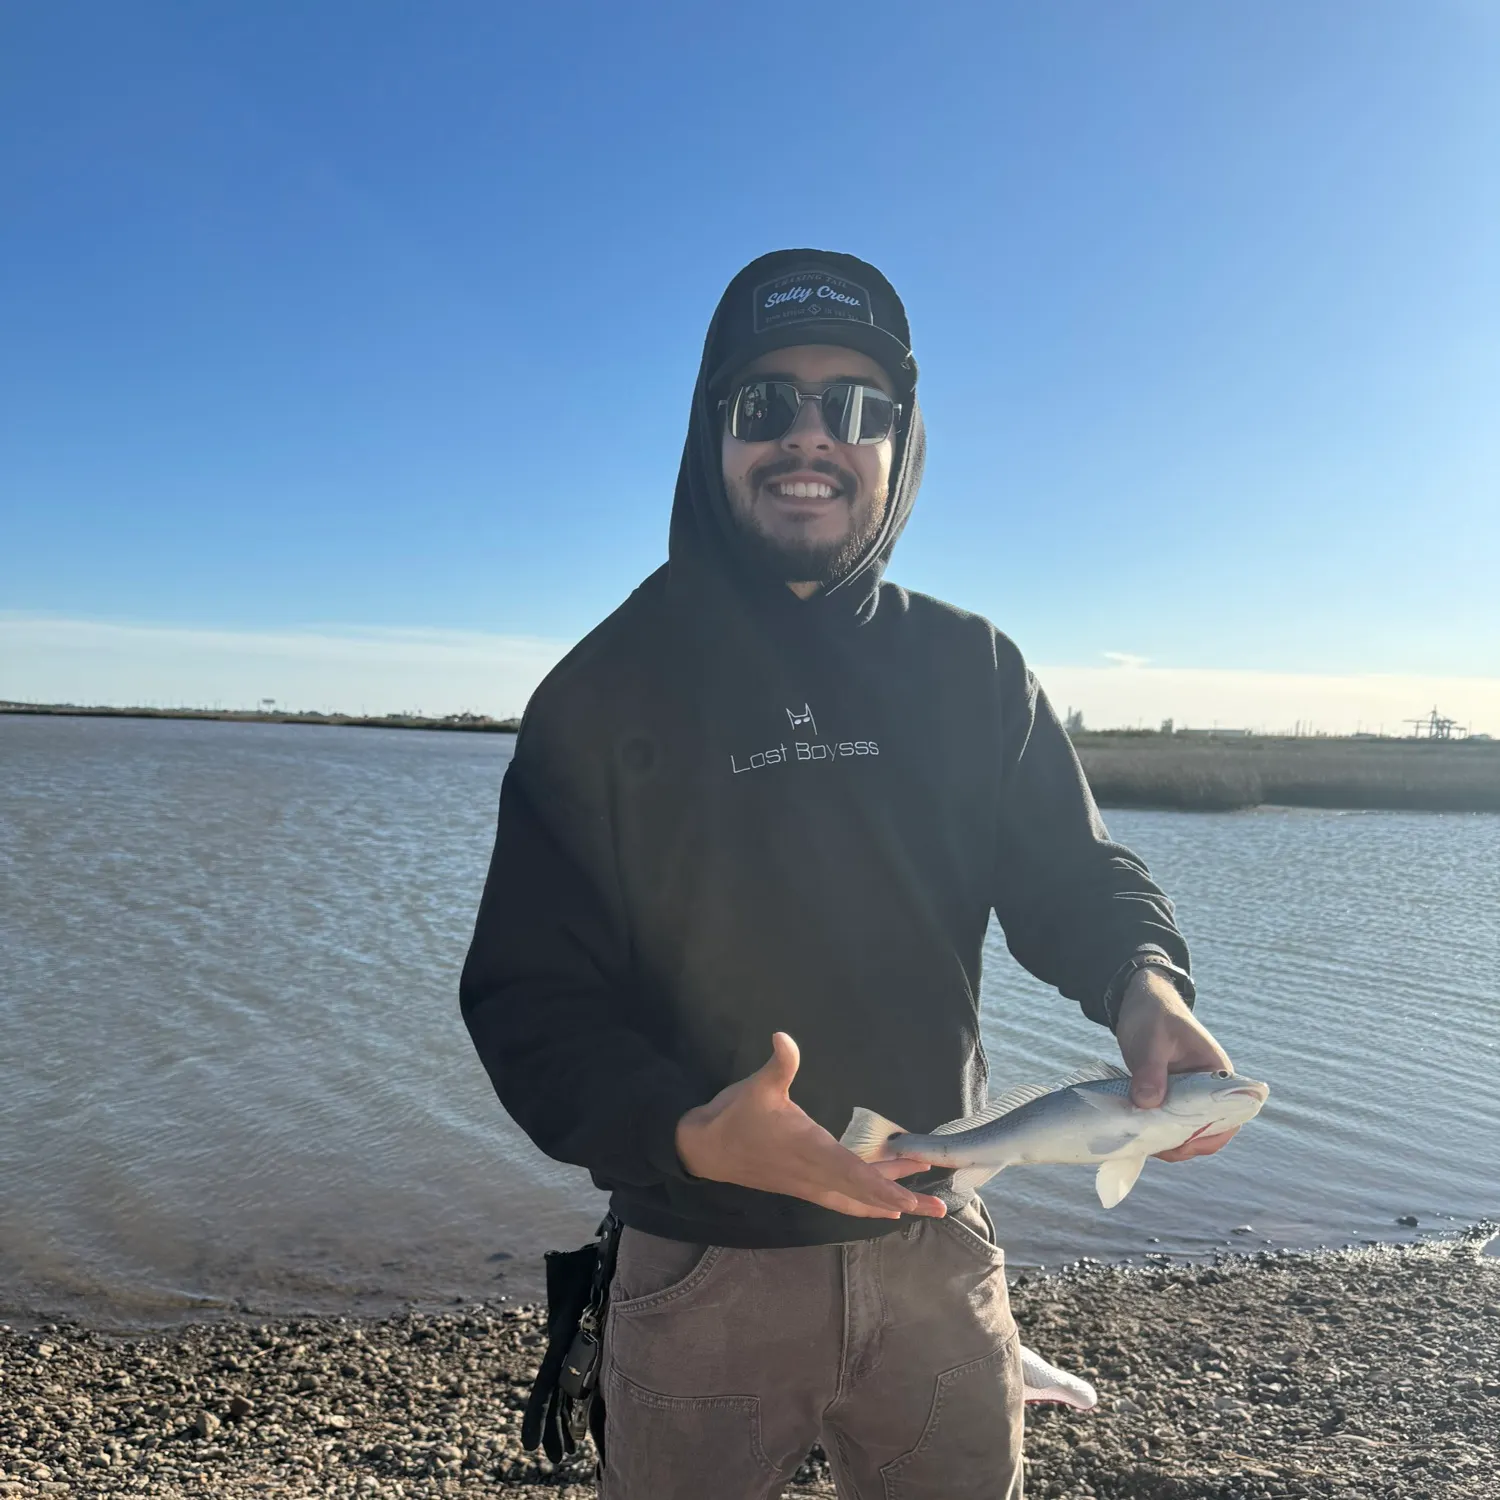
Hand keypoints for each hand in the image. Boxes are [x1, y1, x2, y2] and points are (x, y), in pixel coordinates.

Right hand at [674, 1032, 945, 1220]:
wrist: (704, 1149)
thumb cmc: (735, 1116)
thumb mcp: (757, 1086)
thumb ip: (778, 1064)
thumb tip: (783, 1037)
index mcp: (809, 1149)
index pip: (852, 1173)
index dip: (882, 1187)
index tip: (909, 1199)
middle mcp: (814, 1173)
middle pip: (864, 1194)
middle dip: (902, 1200)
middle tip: (939, 1208)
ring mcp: (809, 1183)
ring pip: (856, 1199)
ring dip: (889, 1201)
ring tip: (922, 1201)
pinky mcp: (804, 1185)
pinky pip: (843, 1199)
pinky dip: (867, 1202)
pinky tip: (883, 1203)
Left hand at [1114, 969, 1238, 1162]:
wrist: (1140, 1002)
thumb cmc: (1154, 1015)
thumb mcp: (1152, 1040)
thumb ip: (1151, 1071)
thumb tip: (1148, 1103)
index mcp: (1217, 1072)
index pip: (1229, 1114)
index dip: (1210, 1135)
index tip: (1182, 1144)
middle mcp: (1209, 1087)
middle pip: (1211, 1129)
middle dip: (1187, 1144)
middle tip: (1157, 1148)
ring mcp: (1190, 1093)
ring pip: (1190, 1128)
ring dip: (1171, 1140)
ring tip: (1147, 1144)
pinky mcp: (1171, 1095)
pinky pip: (1171, 1121)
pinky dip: (1159, 1130)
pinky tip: (1141, 1135)